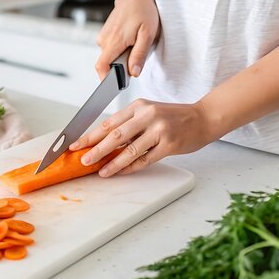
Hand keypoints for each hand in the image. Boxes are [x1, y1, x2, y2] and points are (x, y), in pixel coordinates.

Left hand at [69, 99, 213, 175]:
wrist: (202, 118)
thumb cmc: (172, 117)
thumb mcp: (148, 112)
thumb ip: (128, 124)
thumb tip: (101, 142)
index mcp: (138, 106)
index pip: (108, 122)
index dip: (90, 135)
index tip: (76, 144)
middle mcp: (147, 115)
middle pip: (115, 135)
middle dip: (96, 149)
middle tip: (83, 160)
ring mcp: (159, 130)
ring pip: (129, 149)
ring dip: (113, 163)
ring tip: (100, 171)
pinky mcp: (169, 144)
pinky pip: (145, 159)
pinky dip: (131, 167)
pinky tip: (120, 172)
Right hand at [95, 0, 159, 78]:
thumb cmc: (143, 11)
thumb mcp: (147, 35)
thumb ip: (139, 56)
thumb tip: (133, 73)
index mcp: (113, 42)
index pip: (101, 67)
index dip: (105, 79)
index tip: (115, 84)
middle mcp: (104, 40)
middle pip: (107, 63)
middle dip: (120, 65)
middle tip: (135, 55)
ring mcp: (103, 35)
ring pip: (110, 55)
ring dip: (121, 55)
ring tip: (134, 42)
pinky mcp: (105, 33)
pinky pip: (111, 47)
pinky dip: (120, 47)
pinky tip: (130, 37)